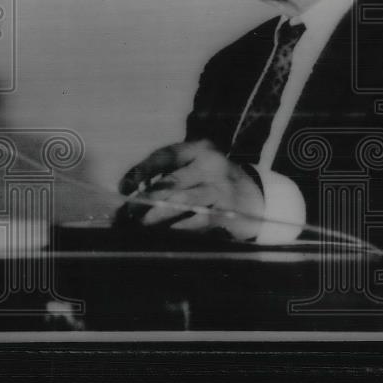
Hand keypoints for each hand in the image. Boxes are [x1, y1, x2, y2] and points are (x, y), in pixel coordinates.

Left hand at [118, 140, 264, 239]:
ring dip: (157, 215)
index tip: (124, 187)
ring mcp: (221, 188)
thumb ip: (169, 174)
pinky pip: (197, 222)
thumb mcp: (196, 167)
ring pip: (182, 202)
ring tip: (141, 224)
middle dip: (144, 200)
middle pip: (171, 182)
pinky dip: (178, 228)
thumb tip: (131, 192)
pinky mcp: (228, 211)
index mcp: (198, 149)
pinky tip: (165, 233)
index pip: (164, 156)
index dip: (140, 171)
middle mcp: (211, 164)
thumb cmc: (214, 181)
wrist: (258, 197)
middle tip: (127, 213)